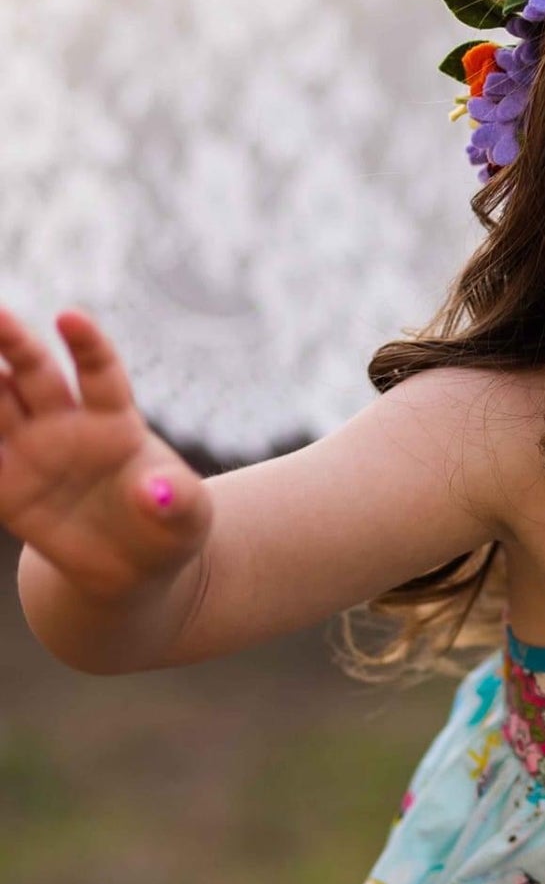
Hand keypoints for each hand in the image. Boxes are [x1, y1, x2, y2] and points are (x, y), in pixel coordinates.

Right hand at [0, 306, 210, 598]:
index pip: (99, 372)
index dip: (86, 345)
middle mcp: (66, 424)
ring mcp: (31, 452)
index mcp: (115, 419)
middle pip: (36, 373)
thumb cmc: (167, 524)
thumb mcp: (187, 516)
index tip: (70, 318)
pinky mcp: (6, 487)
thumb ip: (177, 500)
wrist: (133, 566)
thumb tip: (155, 493)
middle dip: (15, 343)